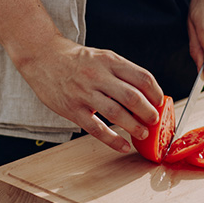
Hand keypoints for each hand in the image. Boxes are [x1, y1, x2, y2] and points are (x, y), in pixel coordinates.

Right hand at [16, 34, 163, 152]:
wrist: (42, 57)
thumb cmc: (76, 60)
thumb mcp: (101, 57)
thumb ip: (121, 72)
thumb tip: (145, 94)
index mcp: (110, 61)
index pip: (142, 77)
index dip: (156, 92)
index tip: (160, 102)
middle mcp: (98, 76)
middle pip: (133, 97)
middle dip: (149, 112)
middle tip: (155, 120)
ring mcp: (84, 93)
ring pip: (117, 113)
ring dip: (134, 127)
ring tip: (143, 133)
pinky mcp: (72, 110)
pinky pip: (96, 128)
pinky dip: (113, 139)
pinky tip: (123, 145)